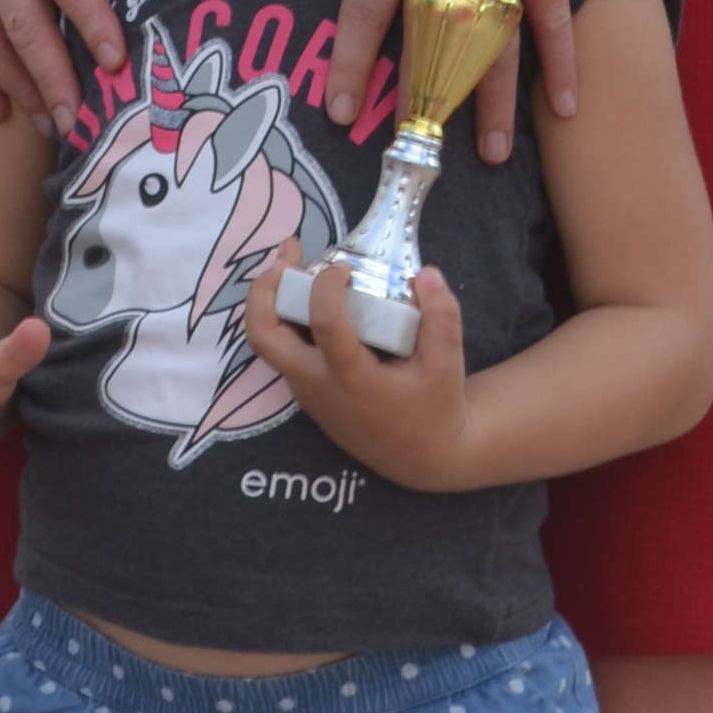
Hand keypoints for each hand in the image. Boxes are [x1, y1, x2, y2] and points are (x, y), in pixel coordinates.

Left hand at [245, 246, 474, 491]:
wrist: (421, 457)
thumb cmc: (435, 409)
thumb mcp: (449, 365)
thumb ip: (442, 317)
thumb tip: (427, 275)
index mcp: (352, 379)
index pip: (324, 324)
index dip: (326, 287)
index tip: (344, 267)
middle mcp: (319, 385)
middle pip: (264, 337)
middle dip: (264, 290)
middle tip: (286, 254)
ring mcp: (307, 390)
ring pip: (268, 343)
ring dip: (270, 300)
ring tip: (292, 264)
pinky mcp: (308, 391)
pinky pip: (284, 350)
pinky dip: (285, 317)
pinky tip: (309, 294)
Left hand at [260, 0, 576, 167]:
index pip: (366, 12)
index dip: (352, 63)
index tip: (342, 110)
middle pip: (430, 44)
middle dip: (421, 101)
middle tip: (413, 151)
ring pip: (493, 47)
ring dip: (491, 103)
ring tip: (490, 155)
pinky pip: (553, 20)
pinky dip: (561, 64)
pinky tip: (564, 108)